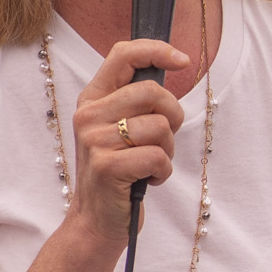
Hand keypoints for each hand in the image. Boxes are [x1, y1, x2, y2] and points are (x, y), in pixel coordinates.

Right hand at [64, 40, 186, 248]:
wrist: (96, 221)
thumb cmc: (118, 172)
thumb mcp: (119, 128)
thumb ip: (136, 99)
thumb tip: (173, 62)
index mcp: (92, 99)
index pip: (122, 55)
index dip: (157, 50)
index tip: (183, 60)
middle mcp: (88, 115)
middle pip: (152, 92)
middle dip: (173, 116)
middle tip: (164, 139)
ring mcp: (95, 141)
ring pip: (160, 126)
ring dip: (168, 149)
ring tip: (151, 164)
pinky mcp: (107, 167)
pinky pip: (158, 156)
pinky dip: (163, 171)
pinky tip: (150, 180)